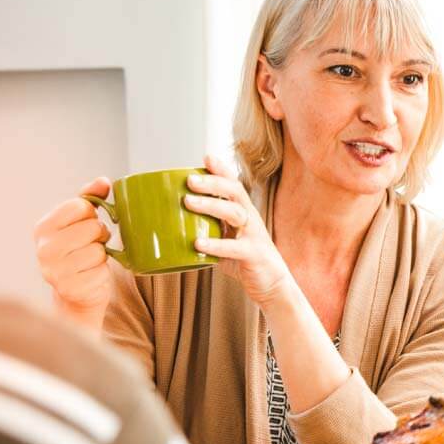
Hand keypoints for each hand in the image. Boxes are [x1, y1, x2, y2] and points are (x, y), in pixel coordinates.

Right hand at [33, 177, 114, 330]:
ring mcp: (55, 270)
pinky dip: (103, 273)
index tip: (87, 223)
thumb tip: (104, 181)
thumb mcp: (80, 222)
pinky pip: (102, 271)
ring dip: (102, 255)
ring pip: (99, 250)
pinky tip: (92, 276)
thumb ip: (91, 198)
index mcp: (43, 228)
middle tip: (93, 244)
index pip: (79, 205)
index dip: (92, 214)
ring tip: (91, 261)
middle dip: (100, 235)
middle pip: (93, 227)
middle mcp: (44, 248)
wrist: (76, 294)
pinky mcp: (71, 288)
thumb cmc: (80, 252)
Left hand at [185, 155, 294, 308]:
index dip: (222, 170)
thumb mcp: (225, 239)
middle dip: (213, 183)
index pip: (234, 185)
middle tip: (190, 180)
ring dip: (211, 205)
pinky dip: (216, 244)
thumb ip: (208, 229)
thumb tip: (171, 224)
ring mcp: (253, 235)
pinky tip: (198, 244)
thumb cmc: (243, 261)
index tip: (206, 157)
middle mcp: (250, 219)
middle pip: (235, 192)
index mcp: (243, 213)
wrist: (272, 285)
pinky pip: (234, 247)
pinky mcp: (253, 254)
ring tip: (188, 202)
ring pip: (235, 213)